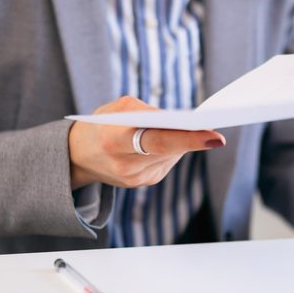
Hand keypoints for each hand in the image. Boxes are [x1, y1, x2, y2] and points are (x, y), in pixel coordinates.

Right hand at [68, 96, 224, 189]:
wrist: (76, 155)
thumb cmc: (100, 124)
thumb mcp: (117, 108)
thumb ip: (147, 112)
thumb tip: (181, 121)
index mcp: (114, 139)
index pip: (159, 140)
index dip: (188, 138)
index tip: (214, 136)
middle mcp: (124, 164)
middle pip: (168, 150)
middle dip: (193, 141)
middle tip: (216, 136)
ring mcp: (133, 178)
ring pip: (170, 157)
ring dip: (182, 143)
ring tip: (192, 131)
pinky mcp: (140, 183)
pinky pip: (165, 163)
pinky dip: (172, 150)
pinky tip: (174, 142)